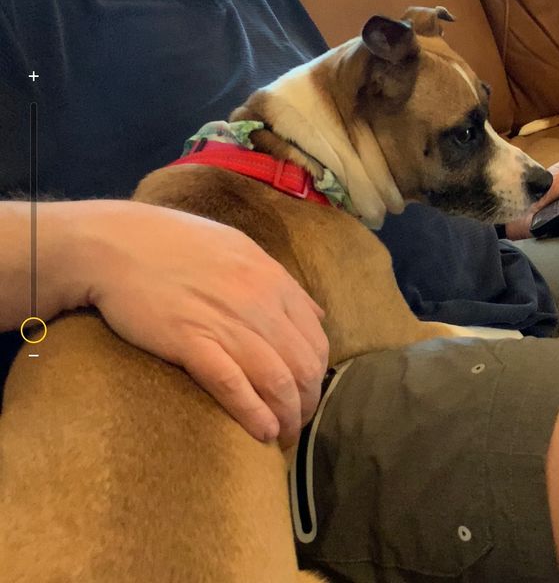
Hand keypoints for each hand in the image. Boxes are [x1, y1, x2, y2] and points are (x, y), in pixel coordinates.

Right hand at [70, 200, 328, 446]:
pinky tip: (261, 433)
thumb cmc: (175, 244)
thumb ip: (280, 282)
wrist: (116, 243)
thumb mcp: (238, 249)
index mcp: (271, 277)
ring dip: (286, 418)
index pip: (315, 339)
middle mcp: (258, 300)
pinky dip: (254, 414)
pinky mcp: (190, 342)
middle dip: (306, 404)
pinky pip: (234, 385)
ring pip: (276, 381)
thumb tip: (316, 314)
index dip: (317, 377)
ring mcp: (225, 321)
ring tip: (280, 438)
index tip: (306, 396)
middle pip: (303, 366)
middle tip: (295, 426)